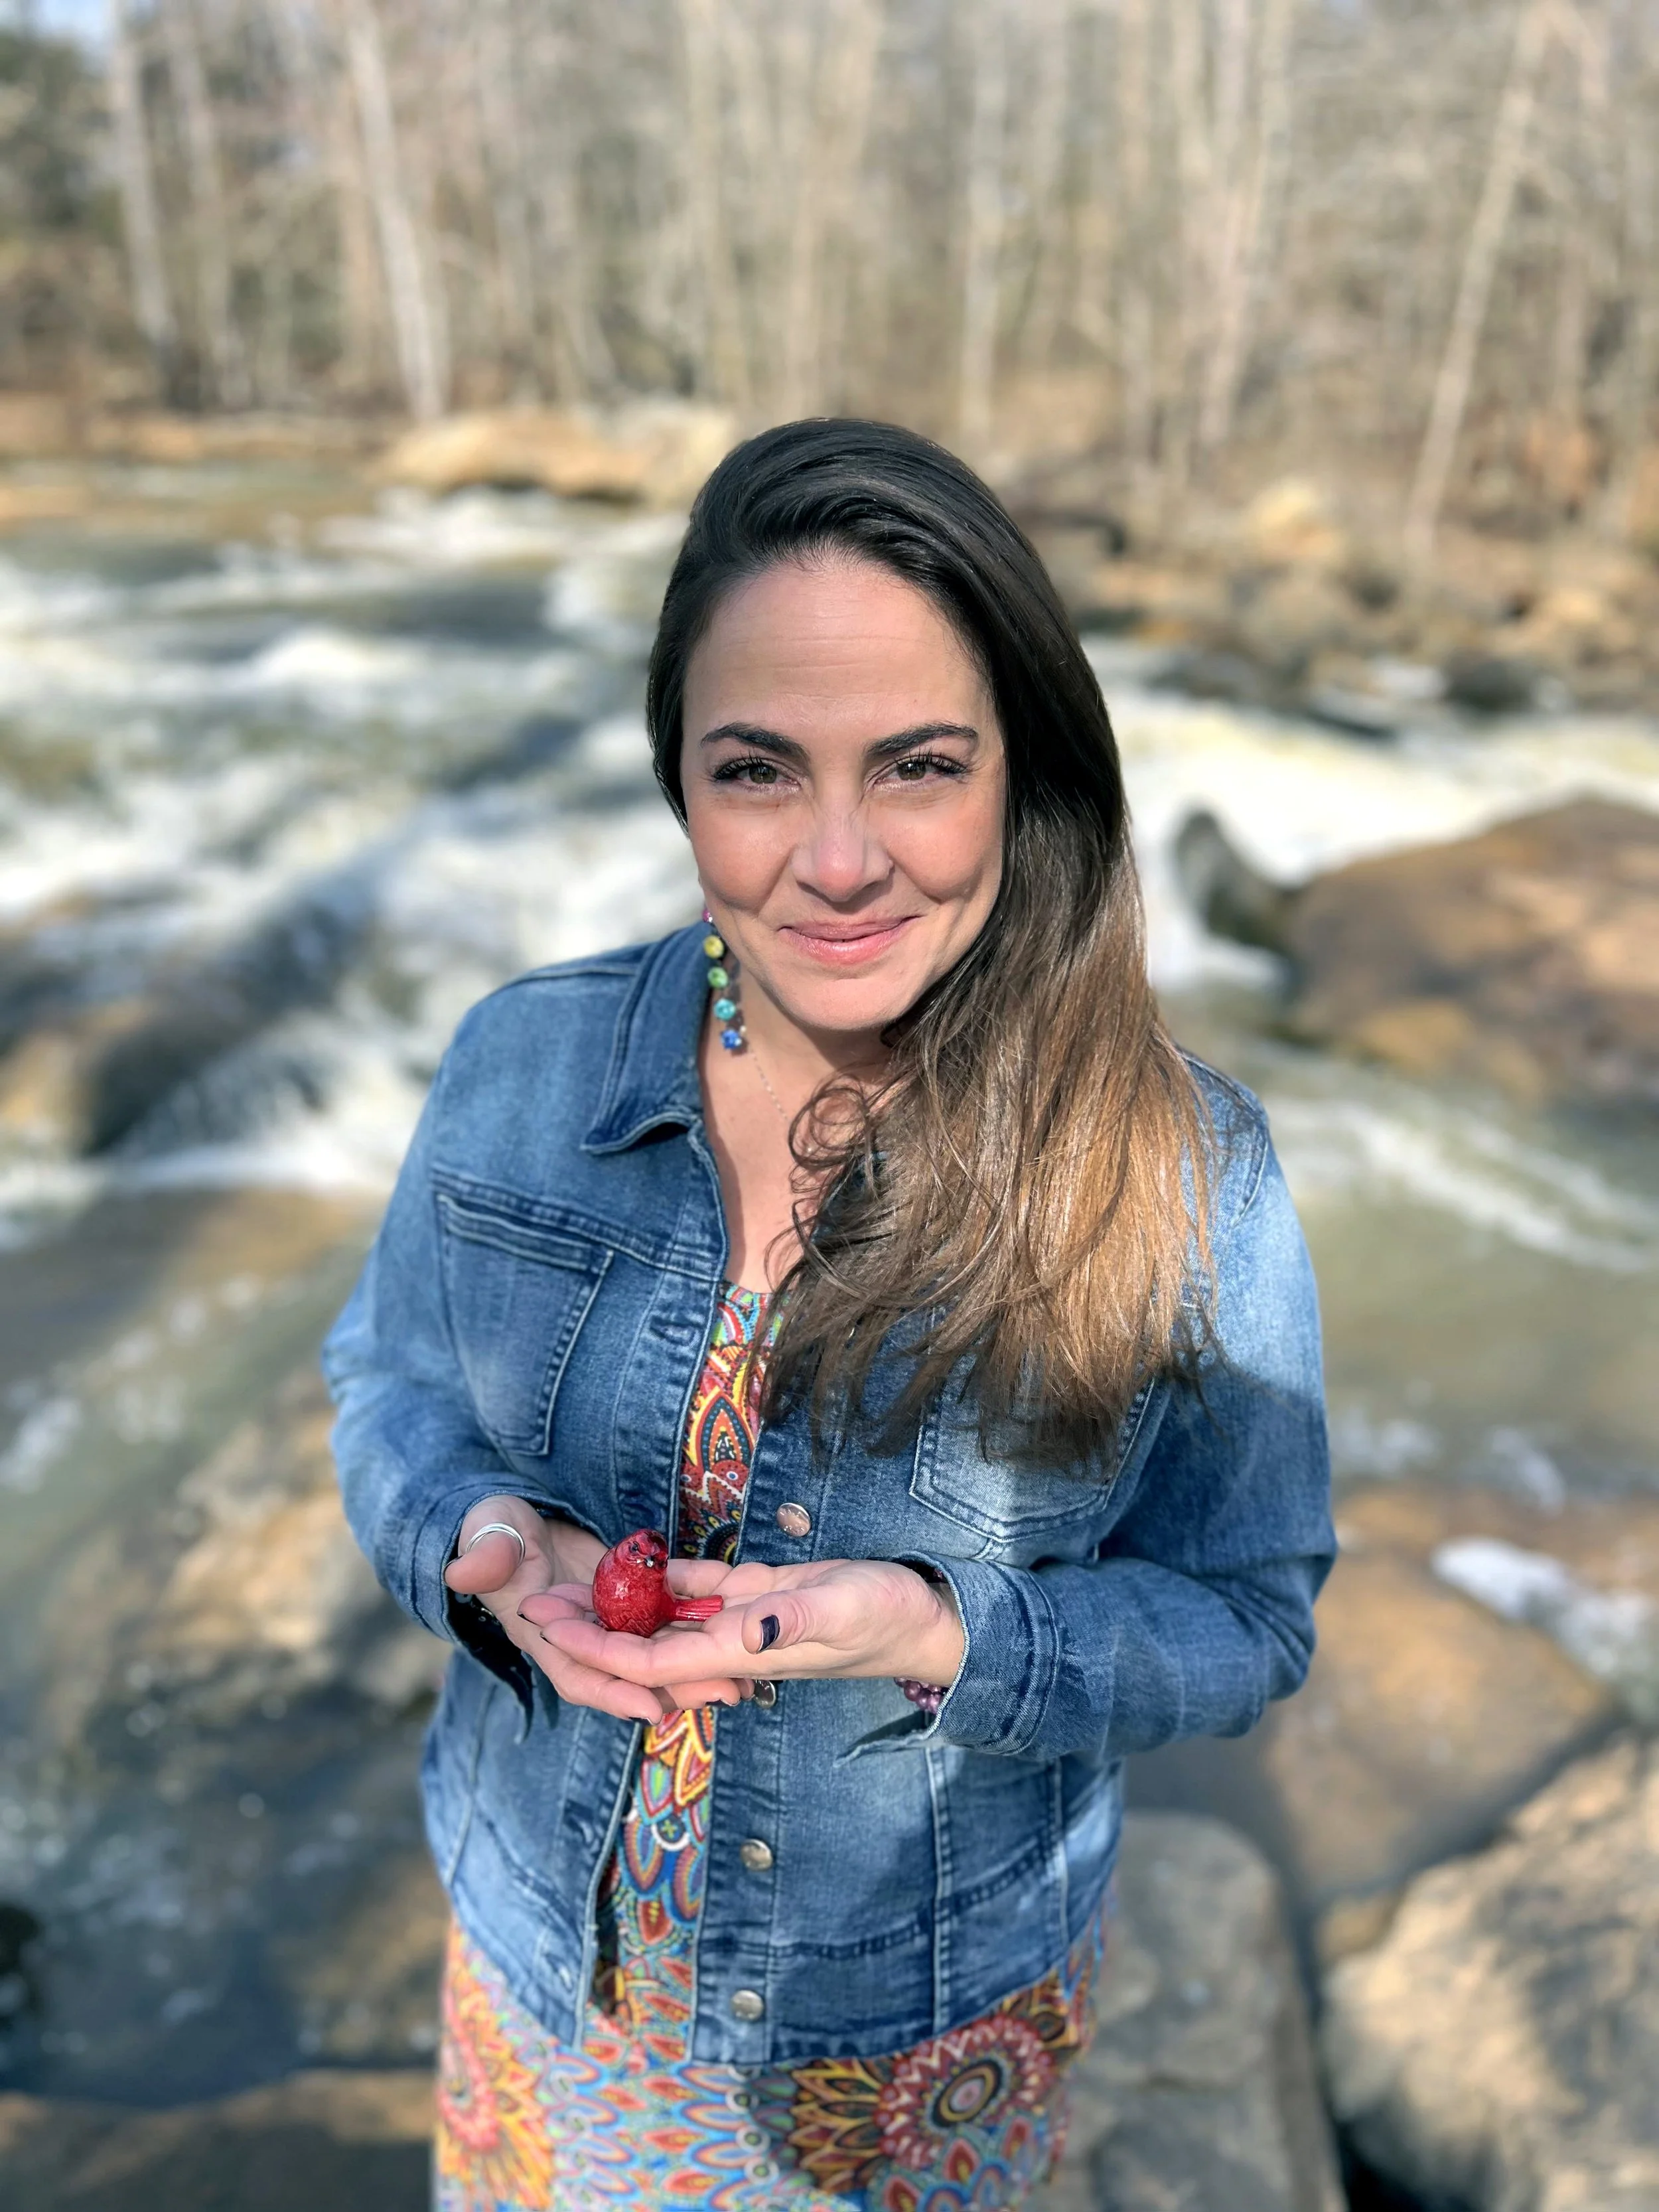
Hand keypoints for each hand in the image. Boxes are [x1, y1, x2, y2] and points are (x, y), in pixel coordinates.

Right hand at [442, 1498, 752, 1722]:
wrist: (517, 1519)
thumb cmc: (495, 1525)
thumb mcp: (487, 1531)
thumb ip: (484, 1553)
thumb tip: (464, 1572)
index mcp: (542, 1634)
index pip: (578, 1674)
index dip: (612, 1693)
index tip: (650, 1709)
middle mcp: (581, 1640)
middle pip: (630, 1676)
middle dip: (675, 1689)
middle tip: (724, 1693)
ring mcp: (610, 1623)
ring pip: (656, 1657)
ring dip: (696, 1669)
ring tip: (747, 1678)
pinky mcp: (632, 1606)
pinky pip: (667, 1626)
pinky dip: (698, 1635)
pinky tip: (741, 1639)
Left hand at [520, 1557, 964, 1702]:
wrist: (924, 1615)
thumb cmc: (886, 1615)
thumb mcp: (841, 1612)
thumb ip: (793, 1622)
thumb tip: (746, 1633)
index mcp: (740, 1652)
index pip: (649, 1662)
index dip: (594, 1648)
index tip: (547, 1624)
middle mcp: (730, 1642)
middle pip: (642, 1647)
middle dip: (586, 1632)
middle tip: (531, 1602)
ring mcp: (741, 1620)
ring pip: (662, 1620)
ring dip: (613, 1608)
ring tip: (562, 1583)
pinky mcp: (757, 1593)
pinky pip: (696, 1590)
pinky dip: (660, 1579)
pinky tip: (628, 1560)